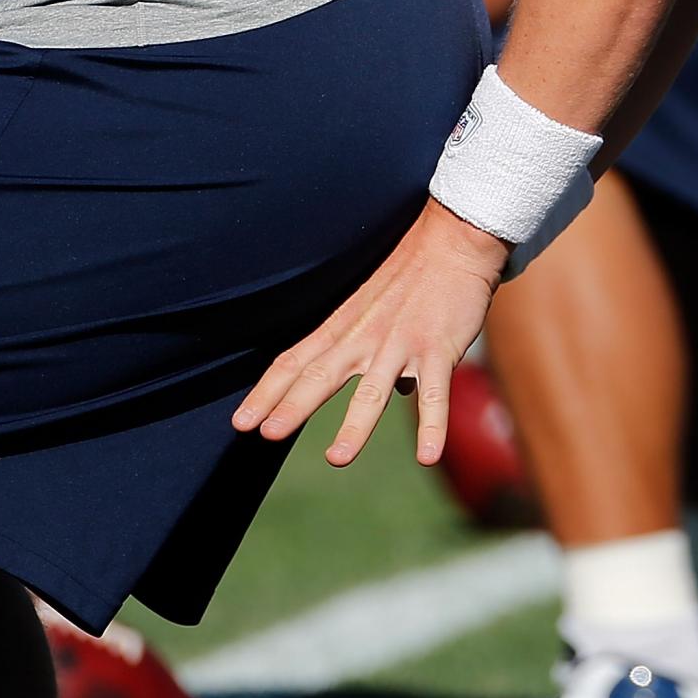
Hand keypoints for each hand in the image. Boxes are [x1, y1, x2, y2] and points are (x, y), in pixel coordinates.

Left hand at [233, 199, 509, 466]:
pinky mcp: (439, 350)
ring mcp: (402, 344)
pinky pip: (435, 394)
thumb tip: (397, 391)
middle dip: (294, 405)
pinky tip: (428, 456)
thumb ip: (374, 348)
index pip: (295, 360)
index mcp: (344, 326)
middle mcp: (366, 337)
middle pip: (322, 375)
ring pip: (373, 391)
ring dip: (354, 425)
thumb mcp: (375, 306)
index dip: (267, 392)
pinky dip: (432, 426)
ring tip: (336, 458)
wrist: (456, 239)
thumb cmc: (414, 273)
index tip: (242, 422)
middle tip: (268, 434)